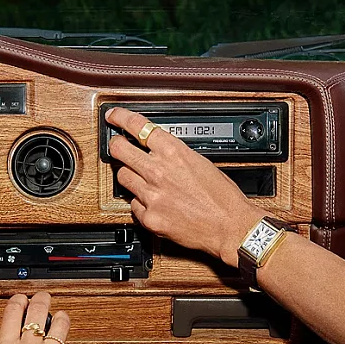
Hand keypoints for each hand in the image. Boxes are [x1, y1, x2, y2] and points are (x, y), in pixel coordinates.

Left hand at [106, 107, 264, 267]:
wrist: (230, 227)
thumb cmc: (222, 197)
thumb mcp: (200, 162)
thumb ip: (175, 154)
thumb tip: (158, 149)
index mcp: (173, 152)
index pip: (137, 126)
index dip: (121, 118)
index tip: (113, 116)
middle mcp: (158, 171)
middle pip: (120, 150)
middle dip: (115, 145)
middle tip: (116, 145)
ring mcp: (151, 195)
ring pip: (122, 177)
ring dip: (129, 175)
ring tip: (142, 179)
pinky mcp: (149, 217)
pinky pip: (133, 204)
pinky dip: (141, 202)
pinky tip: (154, 202)